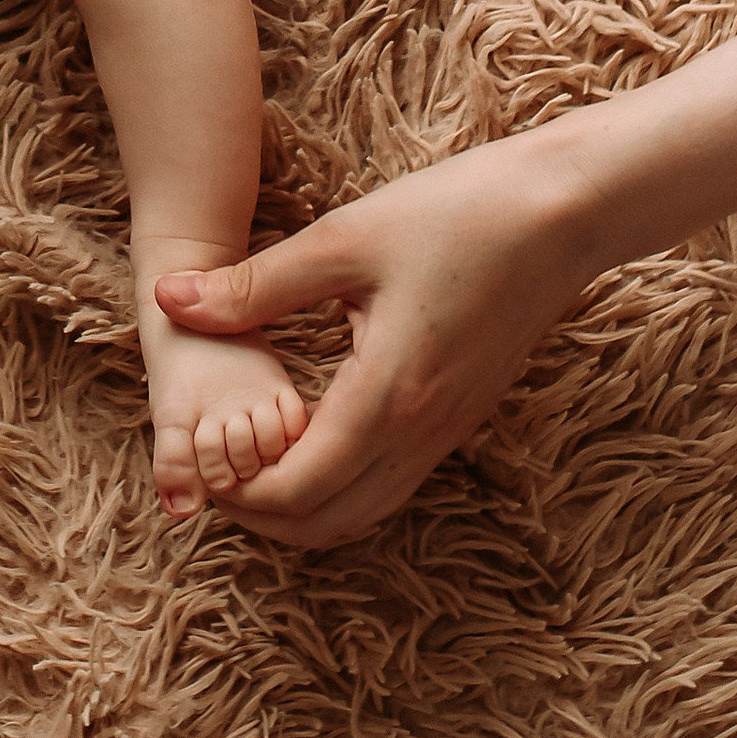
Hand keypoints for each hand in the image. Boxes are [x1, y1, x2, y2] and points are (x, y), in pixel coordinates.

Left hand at [150, 131, 608, 546]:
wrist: (565, 213)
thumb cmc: (458, 215)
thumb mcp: (343, 240)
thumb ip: (254, 286)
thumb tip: (170, 300)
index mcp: (387, 397)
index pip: (296, 492)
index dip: (235, 495)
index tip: (197, 461)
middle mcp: (421, 433)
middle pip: (326, 523)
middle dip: (259, 514)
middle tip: (213, 470)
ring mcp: (447, 433)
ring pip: (362, 513)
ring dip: (300, 504)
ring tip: (250, 457)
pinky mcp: (460, 419)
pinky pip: (390, 484)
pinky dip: (339, 485)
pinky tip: (308, 436)